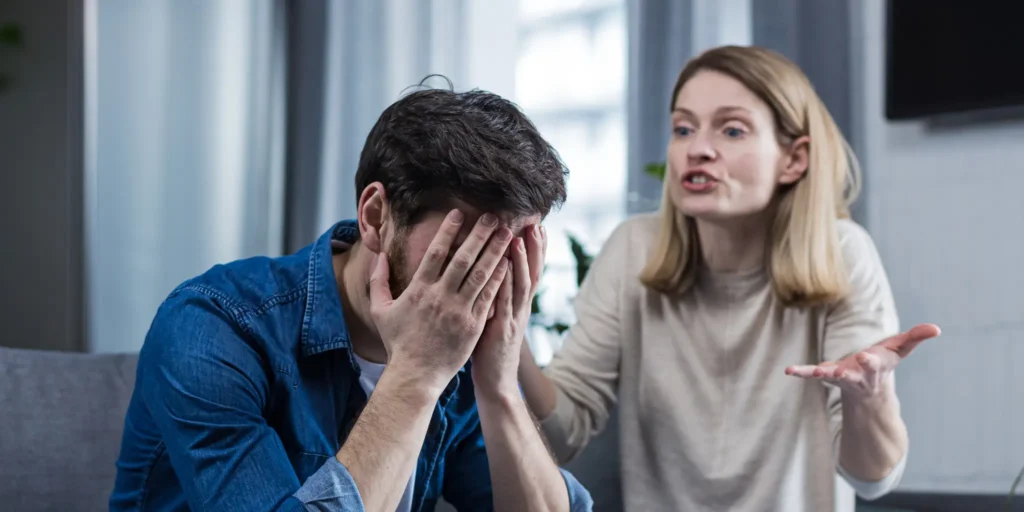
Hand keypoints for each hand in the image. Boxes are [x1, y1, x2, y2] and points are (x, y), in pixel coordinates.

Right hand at [369, 210, 512, 391]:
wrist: (416, 375)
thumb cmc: (398, 343)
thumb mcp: (380, 310)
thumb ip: (378, 281)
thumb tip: (379, 255)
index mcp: (419, 290)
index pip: (435, 253)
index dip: (447, 231)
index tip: (458, 214)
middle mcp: (440, 297)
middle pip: (463, 258)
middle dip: (479, 235)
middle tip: (492, 217)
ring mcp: (459, 311)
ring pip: (481, 274)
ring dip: (495, 251)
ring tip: (505, 234)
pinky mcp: (474, 325)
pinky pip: (489, 296)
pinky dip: (499, 278)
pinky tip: (508, 263)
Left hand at [472, 224, 545, 397]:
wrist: (496, 383)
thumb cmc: (490, 350)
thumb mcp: (496, 319)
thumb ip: (496, 297)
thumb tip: (491, 275)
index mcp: (519, 306)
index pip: (531, 272)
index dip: (535, 250)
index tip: (537, 227)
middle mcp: (520, 309)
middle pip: (532, 273)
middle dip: (534, 249)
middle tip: (536, 224)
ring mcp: (513, 319)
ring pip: (520, 285)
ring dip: (520, 261)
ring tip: (519, 238)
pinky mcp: (501, 329)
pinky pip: (504, 302)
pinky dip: (504, 283)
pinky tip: (503, 267)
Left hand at [785, 323, 940, 400]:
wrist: (869, 386)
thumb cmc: (885, 362)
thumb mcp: (901, 349)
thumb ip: (916, 337)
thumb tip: (936, 328)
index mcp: (876, 367)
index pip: (875, 364)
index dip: (871, 361)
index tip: (867, 356)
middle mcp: (858, 375)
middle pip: (855, 374)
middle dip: (850, 372)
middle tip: (841, 371)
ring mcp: (841, 377)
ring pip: (831, 377)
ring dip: (822, 374)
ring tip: (811, 373)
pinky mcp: (827, 375)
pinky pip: (812, 373)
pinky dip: (801, 372)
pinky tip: (788, 370)